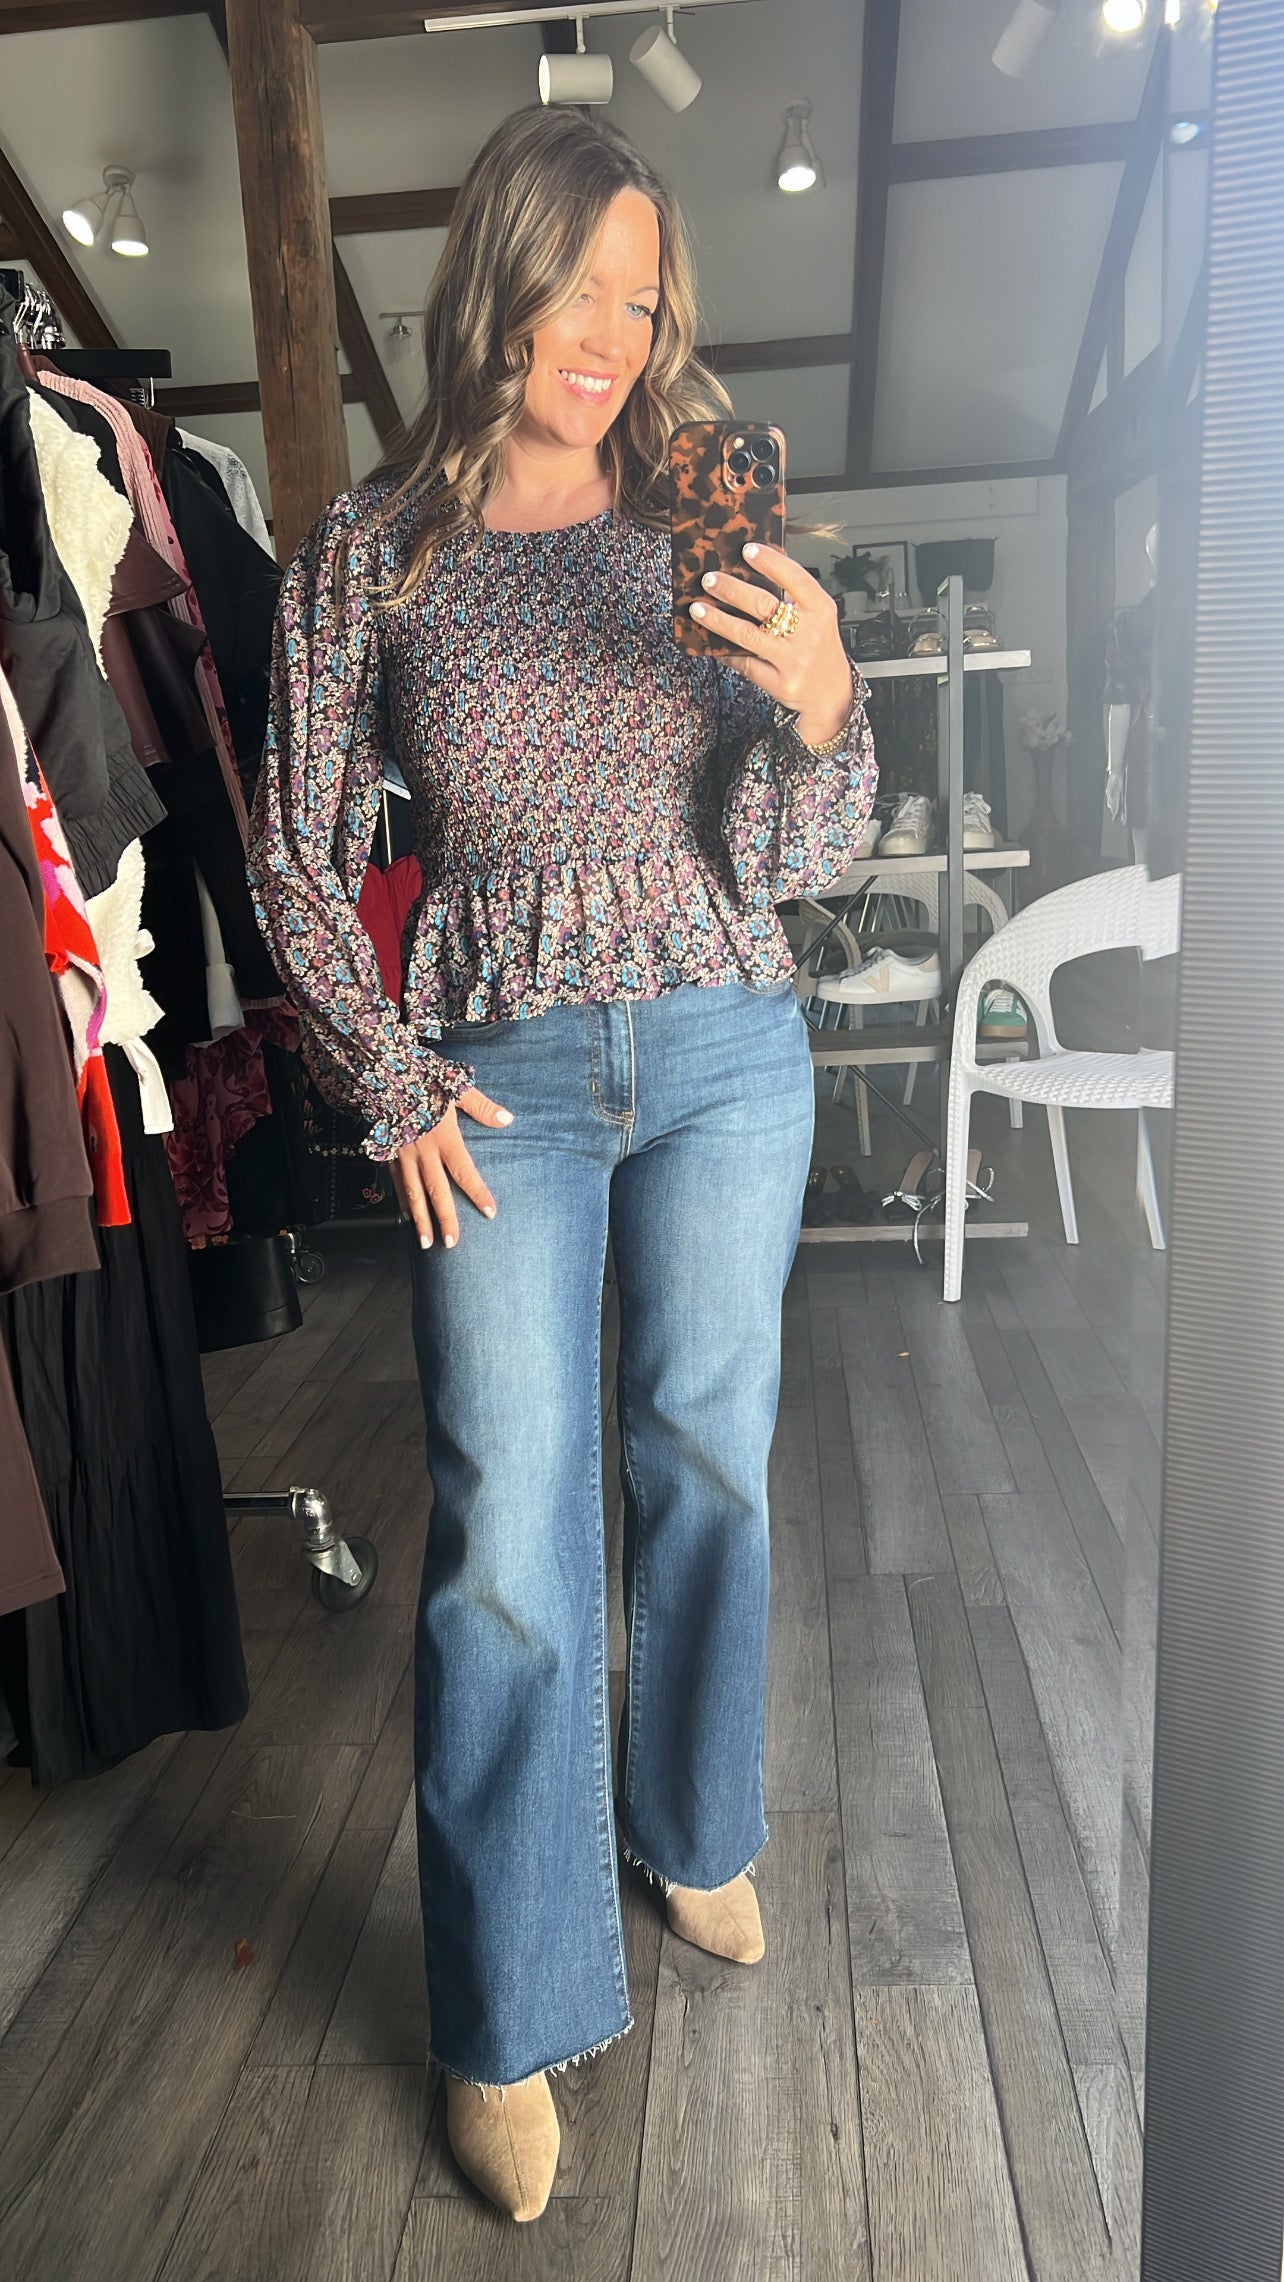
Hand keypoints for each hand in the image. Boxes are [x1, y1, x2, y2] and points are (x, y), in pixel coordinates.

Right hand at [392, 1087, 511, 1249]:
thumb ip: (481, 1106)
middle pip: (436, 1191)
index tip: (490, 1212)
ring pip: (412, 1193)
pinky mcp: (388, 1153)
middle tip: (452, 1244)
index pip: (464, 1172)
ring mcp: (402, 1154)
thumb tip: (507, 1120)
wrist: (379, 1072)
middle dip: (444, 1219)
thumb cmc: (420, 1077)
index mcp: (443, 1137)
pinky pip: (396, 1183)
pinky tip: (407, 1216)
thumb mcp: (454, 1086)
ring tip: (426, 1243)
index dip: (478, 1193)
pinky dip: (402, 1201)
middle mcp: (422, 1151)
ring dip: (420, 1220)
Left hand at [689, 542, 853, 746]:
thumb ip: (793, 600)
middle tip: (710, 579)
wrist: (832, 695)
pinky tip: (711, 643)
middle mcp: (809, 634)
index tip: (748, 549)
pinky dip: (725, 652)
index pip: (795, 578)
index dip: (770, 561)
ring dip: (718, 620)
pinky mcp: (781, 683)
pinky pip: (745, 663)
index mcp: (821, 611)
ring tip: (698, 608)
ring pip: (748, 635)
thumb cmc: (820, 652)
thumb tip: (749, 577)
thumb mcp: (818, 620)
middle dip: (731, 589)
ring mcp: (794, 660)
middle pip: (763, 604)